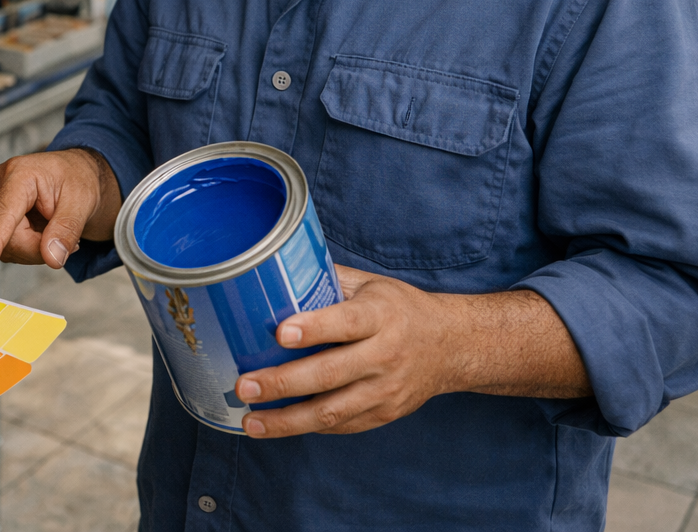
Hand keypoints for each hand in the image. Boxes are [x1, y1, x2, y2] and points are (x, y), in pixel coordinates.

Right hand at [0, 149, 115, 271]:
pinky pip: (2, 248)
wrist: (69, 174)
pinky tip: (36, 230)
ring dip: (31, 248)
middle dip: (37, 248)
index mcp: (19, 174)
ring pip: (4, 248)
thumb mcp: (81, 202)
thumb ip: (66, 230)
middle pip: (7, 239)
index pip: (4, 214)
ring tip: (49, 226)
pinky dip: (24, 247)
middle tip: (63, 237)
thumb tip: (51, 258)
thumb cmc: (74, 180)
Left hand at [232, 266, 584, 436]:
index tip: (281, 333)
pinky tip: (277, 425)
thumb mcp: (369, 284)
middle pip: (331, 374)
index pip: (346, 323)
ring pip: (334, 410)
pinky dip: (308, 427)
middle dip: (284, 383)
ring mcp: (386, 389)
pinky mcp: (384, 414)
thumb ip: (326, 279)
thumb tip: (273, 270)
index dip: (314, 328)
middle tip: (245, 385)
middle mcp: (385, 354)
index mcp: (381, 315)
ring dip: (288, 419)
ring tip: (252, 420)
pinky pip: (342, 425)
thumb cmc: (399, 309)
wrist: (452, 346)